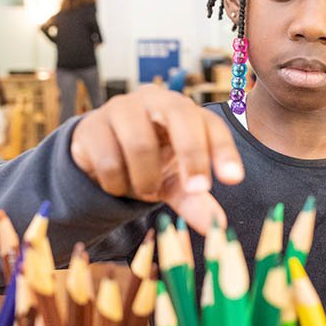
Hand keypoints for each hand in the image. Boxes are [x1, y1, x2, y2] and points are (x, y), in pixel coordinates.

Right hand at [71, 85, 243, 233]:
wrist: (99, 153)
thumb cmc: (149, 161)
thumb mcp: (175, 181)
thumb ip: (195, 199)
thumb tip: (218, 225)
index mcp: (184, 110)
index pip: (211, 124)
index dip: (223, 150)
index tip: (234, 179)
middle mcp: (156, 100)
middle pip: (181, 117)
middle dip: (192, 156)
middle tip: (197, 189)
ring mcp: (122, 108)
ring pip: (140, 144)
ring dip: (145, 180)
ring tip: (144, 188)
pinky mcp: (92, 125)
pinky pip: (108, 161)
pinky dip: (117, 184)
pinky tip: (118, 182)